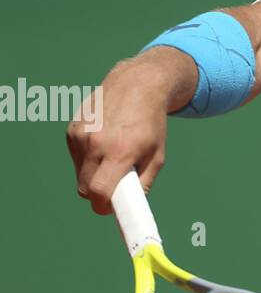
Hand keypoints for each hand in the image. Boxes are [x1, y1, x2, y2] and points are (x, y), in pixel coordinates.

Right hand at [67, 59, 172, 214]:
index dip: (102, 206)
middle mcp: (96, 143)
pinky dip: (86, 157)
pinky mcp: (72, 129)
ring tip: (112, 156)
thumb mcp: (157, 154)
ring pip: (78, 173)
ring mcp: (81, 135)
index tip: (109, 208)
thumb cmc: (151, 122)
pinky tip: (102, 141)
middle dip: (97, 193)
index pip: (99, 191)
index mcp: (120, 151)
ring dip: (92, 173)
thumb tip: (131, 206)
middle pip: (84, 188)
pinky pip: (75, 156)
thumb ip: (144, 182)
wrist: (138, 84)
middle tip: (112, 187)